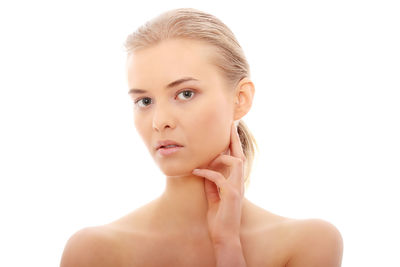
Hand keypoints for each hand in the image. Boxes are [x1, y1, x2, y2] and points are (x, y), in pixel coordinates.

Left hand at [192, 121, 244, 244]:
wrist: (224, 236)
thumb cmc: (219, 217)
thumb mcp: (213, 195)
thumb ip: (211, 181)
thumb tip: (204, 168)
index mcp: (235, 182)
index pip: (237, 158)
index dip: (234, 144)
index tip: (230, 129)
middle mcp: (239, 182)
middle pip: (240, 155)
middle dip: (234, 138)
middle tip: (230, 124)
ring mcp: (237, 188)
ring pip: (235, 162)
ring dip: (219, 157)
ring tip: (205, 158)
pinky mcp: (231, 195)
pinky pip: (218, 177)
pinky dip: (206, 173)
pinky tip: (195, 172)